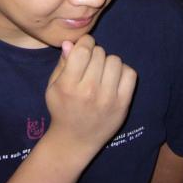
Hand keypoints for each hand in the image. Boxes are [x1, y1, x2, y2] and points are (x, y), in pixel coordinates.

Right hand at [44, 35, 136, 159]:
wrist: (75, 140)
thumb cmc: (62, 109)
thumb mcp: (53, 86)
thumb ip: (62, 63)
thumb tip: (70, 42)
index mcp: (68, 85)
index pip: (83, 50)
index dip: (85, 42)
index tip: (84, 47)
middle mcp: (89, 91)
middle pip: (99, 53)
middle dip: (95, 54)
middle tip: (90, 65)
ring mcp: (108, 99)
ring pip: (115, 60)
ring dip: (108, 62)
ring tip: (101, 72)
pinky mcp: (123, 105)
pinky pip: (130, 73)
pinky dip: (122, 72)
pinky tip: (113, 79)